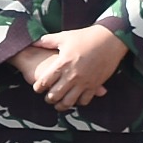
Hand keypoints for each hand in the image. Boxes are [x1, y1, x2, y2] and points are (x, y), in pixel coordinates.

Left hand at [13, 26, 127, 111]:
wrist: (109, 40)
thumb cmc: (85, 37)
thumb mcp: (64, 37)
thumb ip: (47, 41)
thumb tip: (33, 41)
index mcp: (62, 64)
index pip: (44, 82)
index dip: (38, 87)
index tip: (37, 88)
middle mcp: (72, 76)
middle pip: (54, 95)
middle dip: (48, 99)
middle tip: (47, 97)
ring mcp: (84, 82)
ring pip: (68, 102)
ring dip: (61, 105)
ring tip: (59, 104)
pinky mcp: (95, 85)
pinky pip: (84, 101)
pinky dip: (78, 103)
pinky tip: (75, 99)